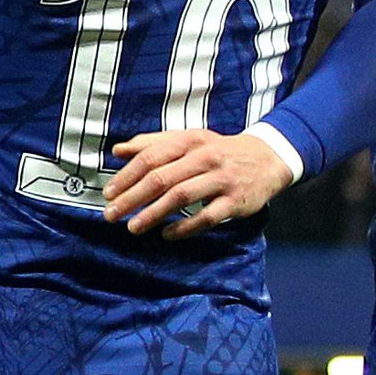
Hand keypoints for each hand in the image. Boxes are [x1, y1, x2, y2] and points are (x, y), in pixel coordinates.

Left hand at [100, 126, 296, 235]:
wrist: (267, 158)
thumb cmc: (218, 151)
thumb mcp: (188, 140)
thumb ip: (152, 144)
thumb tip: (118, 150)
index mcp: (190, 141)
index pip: (151, 157)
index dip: (127, 176)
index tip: (108, 194)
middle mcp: (205, 157)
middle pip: (161, 178)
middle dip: (132, 198)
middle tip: (111, 215)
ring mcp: (221, 179)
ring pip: (181, 196)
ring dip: (153, 213)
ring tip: (133, 227)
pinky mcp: (235, 201)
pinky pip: (206, 217)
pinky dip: (184, 227)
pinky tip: (166, 234)